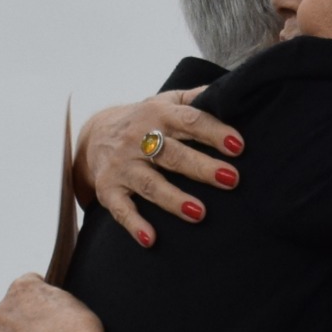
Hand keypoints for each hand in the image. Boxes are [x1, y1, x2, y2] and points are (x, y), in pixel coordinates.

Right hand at [72, 89, 244, 247]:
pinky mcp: (109, 189)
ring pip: (151, 184)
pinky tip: (151, 240)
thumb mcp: (166, 102)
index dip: (214, 132)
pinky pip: (122, 210)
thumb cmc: (144, 120)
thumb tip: (233, 91)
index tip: (237, 146)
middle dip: (202, 167)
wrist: (94, 135)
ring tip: (200, 213)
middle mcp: (139, 139)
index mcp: (158, 115)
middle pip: (173, 155)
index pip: (189, 121)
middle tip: (231, 179)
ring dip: (174, 199)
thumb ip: (197, 99)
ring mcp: (123, 166)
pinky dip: (135, 225)